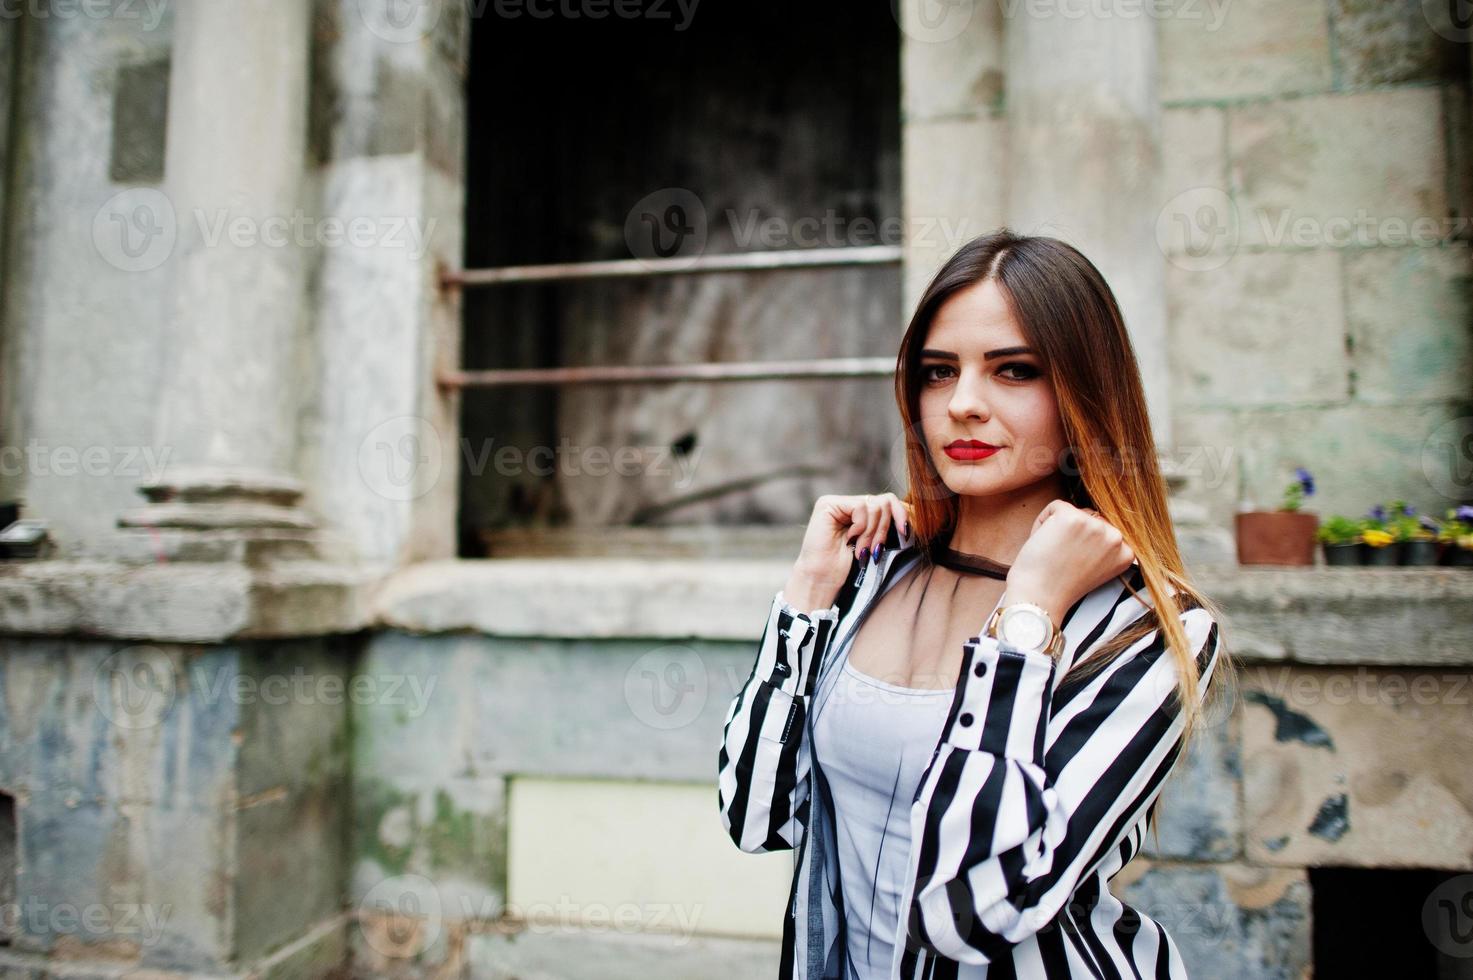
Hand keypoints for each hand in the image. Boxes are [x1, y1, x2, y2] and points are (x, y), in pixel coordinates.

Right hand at [787, 493, 912, 601]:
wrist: (823, 579)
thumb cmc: (846, 567)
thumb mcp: (872, 543)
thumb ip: (883, 526)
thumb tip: (910, 515)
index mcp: (858, 511)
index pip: (887, 501)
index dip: (900, 515)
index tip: (905, 533)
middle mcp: (847, 503)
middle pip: (883, 502)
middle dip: (883, 530)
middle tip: (875, 551)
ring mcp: (837, 502)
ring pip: (874, 506)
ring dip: (872, 533)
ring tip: (862, 550)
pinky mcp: (828, 505)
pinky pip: (860, 507)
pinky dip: (861, 527)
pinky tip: (851, 539)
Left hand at [1002, 501, 1134, 627]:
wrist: (1039, 598)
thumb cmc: (1059, 586)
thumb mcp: (1096, 567)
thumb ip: (1103, 547)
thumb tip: (1096, 518)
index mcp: (1126, 552)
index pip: (1105, 532)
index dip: (1084, 545)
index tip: (1075, 563)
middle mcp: (1116, 538)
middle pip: (1091, 518)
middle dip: (1074, 534)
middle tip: (1062, 558)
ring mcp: (1095, 526)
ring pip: (1073, 512)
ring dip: (1059, 527)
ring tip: (1055, 552)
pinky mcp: (1072, 517)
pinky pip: (1055, 507)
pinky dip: (1042, 522)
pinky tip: (1045, 543)